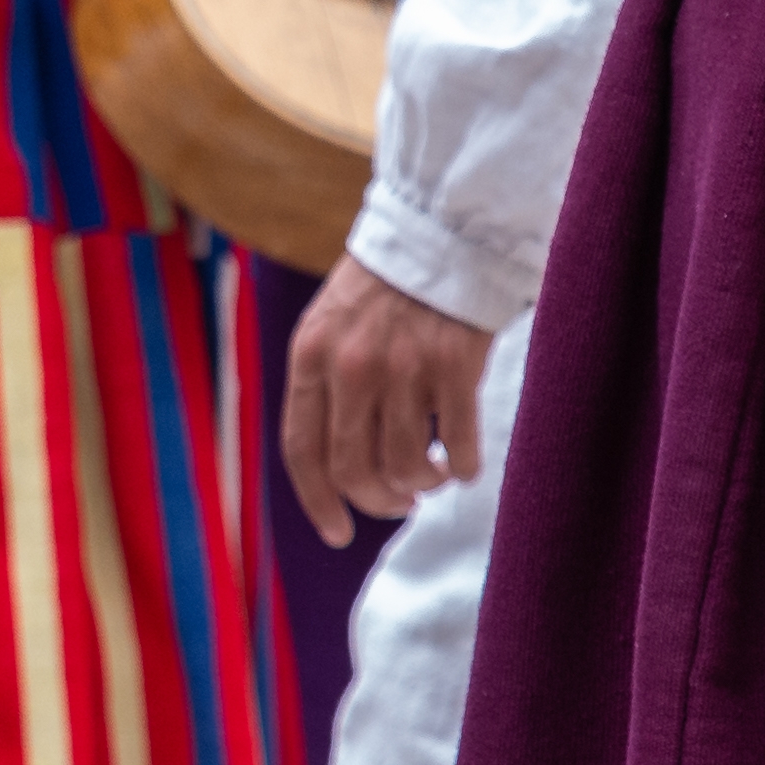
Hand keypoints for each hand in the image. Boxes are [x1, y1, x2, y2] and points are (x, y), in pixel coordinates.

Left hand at [277, 262, 493, 548]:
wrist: (440, 232)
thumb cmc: (385, 286)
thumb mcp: (331, 324)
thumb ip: (325, 383)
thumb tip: (339, 466)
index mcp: (311, 356)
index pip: (302, 451)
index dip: (318, 502)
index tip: (337, 532)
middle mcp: (352, 367)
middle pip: (354, 470)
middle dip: (377, 501)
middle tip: (397, 502)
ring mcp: (405, 369)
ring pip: (406, 467)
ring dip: (420, 486)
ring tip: (430, 477)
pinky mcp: (455, 368)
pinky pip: (457, 448)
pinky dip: (461, 469)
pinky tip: (462, 464)